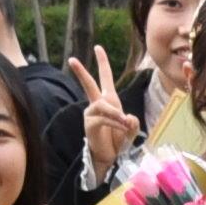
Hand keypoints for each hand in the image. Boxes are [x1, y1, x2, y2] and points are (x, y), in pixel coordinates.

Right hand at [68, 46, 141, 176]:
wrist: (112, 157)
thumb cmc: (120, 141)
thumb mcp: (131, 129)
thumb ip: (133, 123)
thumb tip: (128, 118)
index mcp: (109, 100)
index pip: (105, 78)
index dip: (102, 62)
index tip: (98, 47)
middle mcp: (98, 104)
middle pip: (89, 84)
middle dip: (82, 71)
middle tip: (72, 59)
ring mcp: (92, 114)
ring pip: (102, 105)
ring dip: (115, 114)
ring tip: (125, 123)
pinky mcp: (90, 125)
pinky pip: (103, 118)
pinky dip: (115, 122)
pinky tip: (122, 126)